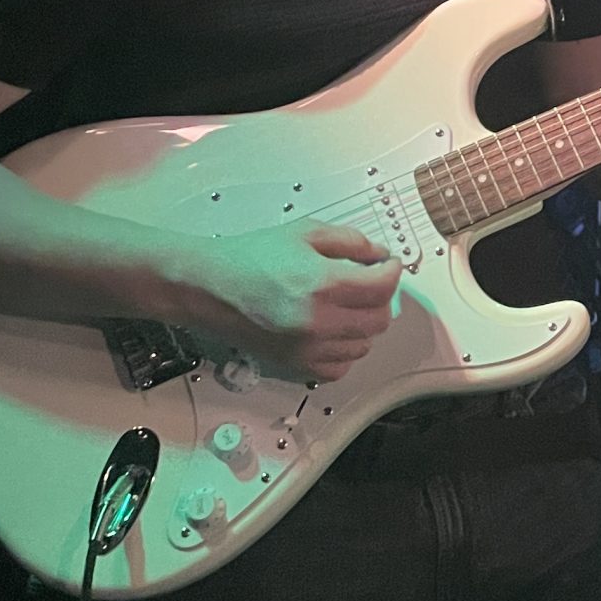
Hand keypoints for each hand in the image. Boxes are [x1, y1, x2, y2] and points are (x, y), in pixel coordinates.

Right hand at [169, 223, 398, 382]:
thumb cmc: (248, 259)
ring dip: (364, 324)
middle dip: (380, 297)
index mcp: (322, 284)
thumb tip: (377, 253)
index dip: (391, 270)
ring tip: (346, 305)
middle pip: (379, 319)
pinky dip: (344, 351)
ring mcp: (306, 349)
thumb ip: (349, 240)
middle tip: (368, 282)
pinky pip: (340, 368)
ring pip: (364, 346)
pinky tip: (332, 331)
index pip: (383, 286)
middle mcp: (317, 322)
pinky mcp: (295, 366)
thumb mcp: (303, 233)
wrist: (208, 288)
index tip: (386, 264)